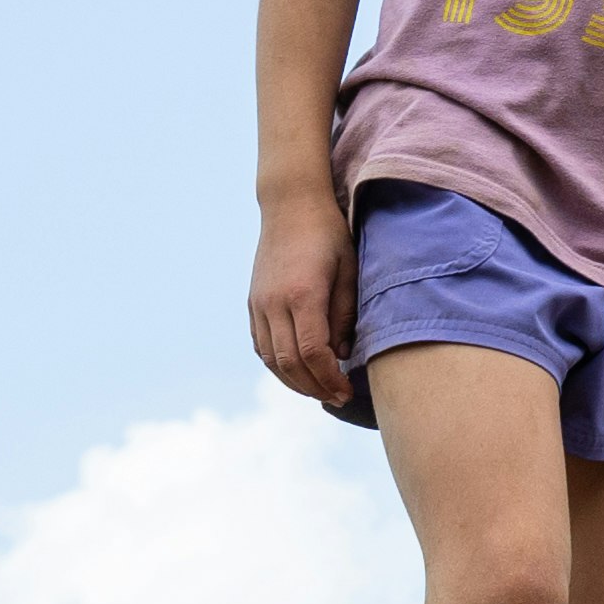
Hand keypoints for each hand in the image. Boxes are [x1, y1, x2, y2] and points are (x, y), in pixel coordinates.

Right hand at [252, 203, 363, 419]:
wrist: (290, 205)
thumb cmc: (329, 235)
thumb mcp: (350, 270)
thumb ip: (346, 314)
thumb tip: (343, 355)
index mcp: (303, 294)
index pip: (313, 352)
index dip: (330, 378)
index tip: (347, 390)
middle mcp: (274, 303)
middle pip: (289, 362)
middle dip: (315, 387)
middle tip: (337, 398)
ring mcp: (259, 304)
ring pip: (270, 359)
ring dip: (294, 381)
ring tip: (319, 391)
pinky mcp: (253, 303)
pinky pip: (260, 345)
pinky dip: (277, 365)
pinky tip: (297, 372)